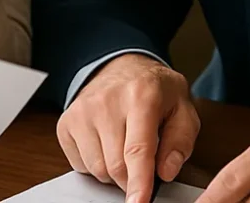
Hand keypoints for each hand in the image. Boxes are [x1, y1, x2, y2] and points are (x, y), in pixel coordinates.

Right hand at [57, 54, 199, 202]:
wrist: (122, 66)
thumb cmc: (155, 91)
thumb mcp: (183, 109)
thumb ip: (181, 141)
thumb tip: (166, 172)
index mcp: (141, 96)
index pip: (138, 149)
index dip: (139, 182)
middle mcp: (107, 101)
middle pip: (116, 166)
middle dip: (132, 177)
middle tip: (143, 161)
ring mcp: (82, 111)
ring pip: (97, 169)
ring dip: (114, 171)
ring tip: (124, 146)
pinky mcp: (66, 122)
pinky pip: (81, 165)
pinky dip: (96, 164)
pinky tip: (106, 143)